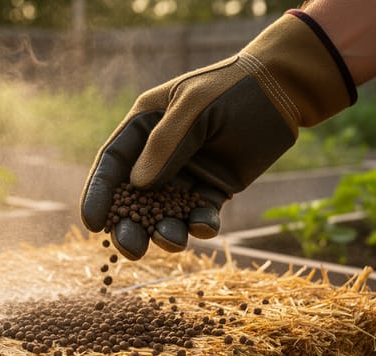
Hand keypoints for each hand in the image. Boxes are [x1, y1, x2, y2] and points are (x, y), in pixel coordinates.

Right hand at [80, 11, 355, 259]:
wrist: (283, 90)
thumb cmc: (234, 88)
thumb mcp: (195, 106)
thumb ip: (165, 143)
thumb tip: (137, 185)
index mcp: (144, 126)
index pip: (113, 164)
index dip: (99, 194)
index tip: (92, 224)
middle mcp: (158, 155)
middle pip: (133, 198)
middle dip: (129, 226)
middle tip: (131, 248)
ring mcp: (186, 175)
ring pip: (164, 213)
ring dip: (164, 231)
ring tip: (173, 240)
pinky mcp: (213, 190)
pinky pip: (199, 215)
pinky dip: (200, 225)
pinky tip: (206, 226)